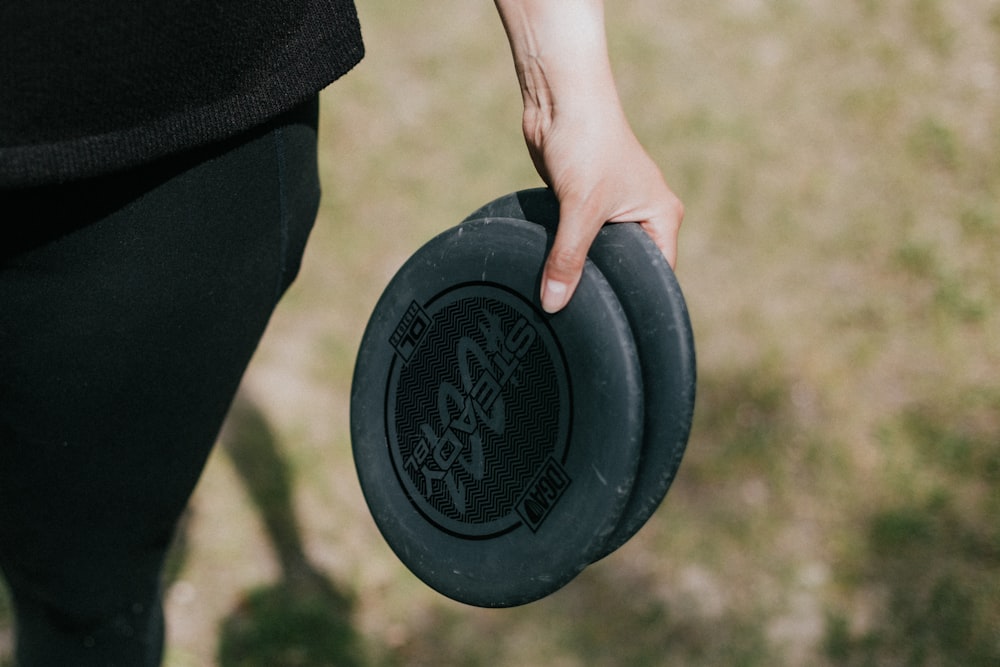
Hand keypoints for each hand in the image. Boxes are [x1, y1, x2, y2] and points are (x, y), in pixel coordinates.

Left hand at [495, 0, 683, 312]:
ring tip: (563, 299)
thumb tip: (554, 305)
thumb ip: (569, 259)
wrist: (560, 100)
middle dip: (605, 287)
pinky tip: (549, 274)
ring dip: (580, 270)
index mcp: (662, 218)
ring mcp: (613, 212)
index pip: (658, 276)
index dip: (637, 301)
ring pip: (597, 256)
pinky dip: (564, 254)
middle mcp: (644, 217)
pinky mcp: (582, 206)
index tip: (614, 327)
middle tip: (581, 318)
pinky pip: (576, 242)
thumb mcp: (580, 207)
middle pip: (626, 269)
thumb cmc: (587, 142)